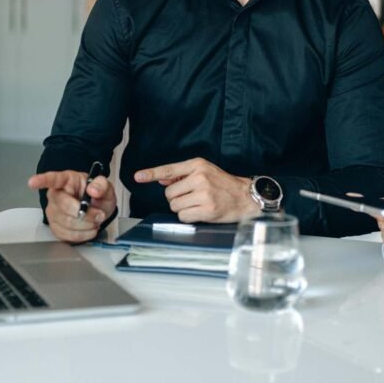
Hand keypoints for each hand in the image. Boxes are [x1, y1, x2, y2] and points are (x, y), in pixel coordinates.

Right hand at [27, 170, 116, 242]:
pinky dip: (82, 235)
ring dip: (85, 225)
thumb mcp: (106, 187)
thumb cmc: (97, 196)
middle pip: (63, 207)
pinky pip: (66, 235)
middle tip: (99, 215)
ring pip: (66, 223)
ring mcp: (53, 212)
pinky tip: (89, 229)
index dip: (42, 180)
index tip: (32, 182)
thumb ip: (102, 185)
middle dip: (85, 214)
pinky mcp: (56, 228)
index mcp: (67, 180)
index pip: (52, 179)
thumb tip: (93, 190)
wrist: (98, 210)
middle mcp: (56, 196)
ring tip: (95, 221)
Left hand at [134, 157, 257, 222]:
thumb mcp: (205, 172)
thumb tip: (162, 179)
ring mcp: (204, 194)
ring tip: (198, 204)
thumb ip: (182, 175)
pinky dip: (189, 217)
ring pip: (175, 206)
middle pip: (169, 193)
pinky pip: (183, 216)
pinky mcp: (207, 209)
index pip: (169, 169)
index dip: (151, 174)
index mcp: (198, 165)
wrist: (245, 197)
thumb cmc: (223, 184)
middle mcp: (200, 177)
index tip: (138, 177)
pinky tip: (201, 212)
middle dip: (177, 197)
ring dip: (183, 208)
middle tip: (193, 197)